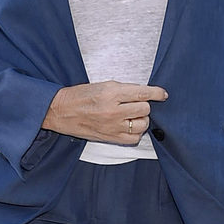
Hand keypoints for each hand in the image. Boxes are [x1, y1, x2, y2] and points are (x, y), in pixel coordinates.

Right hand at [42, 80, 167, 143]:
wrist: (60, 111)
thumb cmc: (80, 96)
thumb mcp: (102, 85)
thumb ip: (124, 90)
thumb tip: (144, 94)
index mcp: (111, 92)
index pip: (142, 93)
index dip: (156, 93)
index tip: (162, 94)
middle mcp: (113, 110)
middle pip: (145, 109)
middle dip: (144, 105)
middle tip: (136, 104)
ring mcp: (112, 126)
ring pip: (142, 124)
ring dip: (141, 119)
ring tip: (131, 115)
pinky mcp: (110, 138)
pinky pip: (134, 138)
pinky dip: (135, 132)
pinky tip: (128, 126)